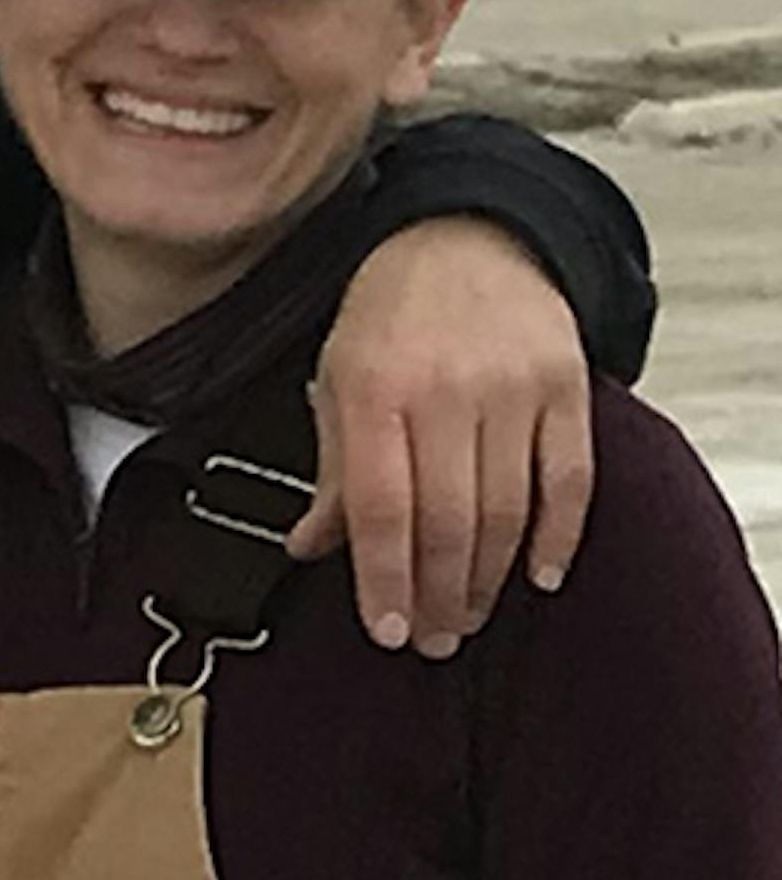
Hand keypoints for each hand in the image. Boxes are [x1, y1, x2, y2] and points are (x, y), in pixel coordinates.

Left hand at [287, 217, 592, 654]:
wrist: (467, 236)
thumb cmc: (390, 316)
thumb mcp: (337, 379)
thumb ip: (332, 470)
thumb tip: (311, 548)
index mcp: (374, 389)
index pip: (380, 506)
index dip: (383, 578)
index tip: (386, 631)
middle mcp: (445, 391)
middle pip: (448, 520)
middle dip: (439, 595)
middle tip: (432, 642)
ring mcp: (512, 388)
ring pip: (507, 510)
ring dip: (489, 580)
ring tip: (468, 618)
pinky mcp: (565, 387)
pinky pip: (568, 479)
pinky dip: (557, 536)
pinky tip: (537, 576)